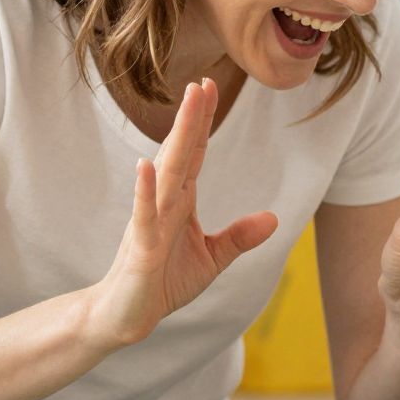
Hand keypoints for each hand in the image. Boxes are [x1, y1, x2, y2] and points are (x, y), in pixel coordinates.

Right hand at [91, 78, 278, 346]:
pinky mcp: (141, 249)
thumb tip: (273, 218)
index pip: (195, 155)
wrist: (125, 316)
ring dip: (178, 140)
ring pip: (167, 174)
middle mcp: (163, 204)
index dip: (202, 122)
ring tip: (186, 106)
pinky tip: (146, 166)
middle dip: (193, 118)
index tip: (209, 87)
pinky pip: (144, 216)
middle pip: (182, 154)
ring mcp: (150, 223)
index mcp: (179, 202)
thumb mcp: (211, 259)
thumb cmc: (162, 283)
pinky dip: (145, 192)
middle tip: (202, 82)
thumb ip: (238, 237)